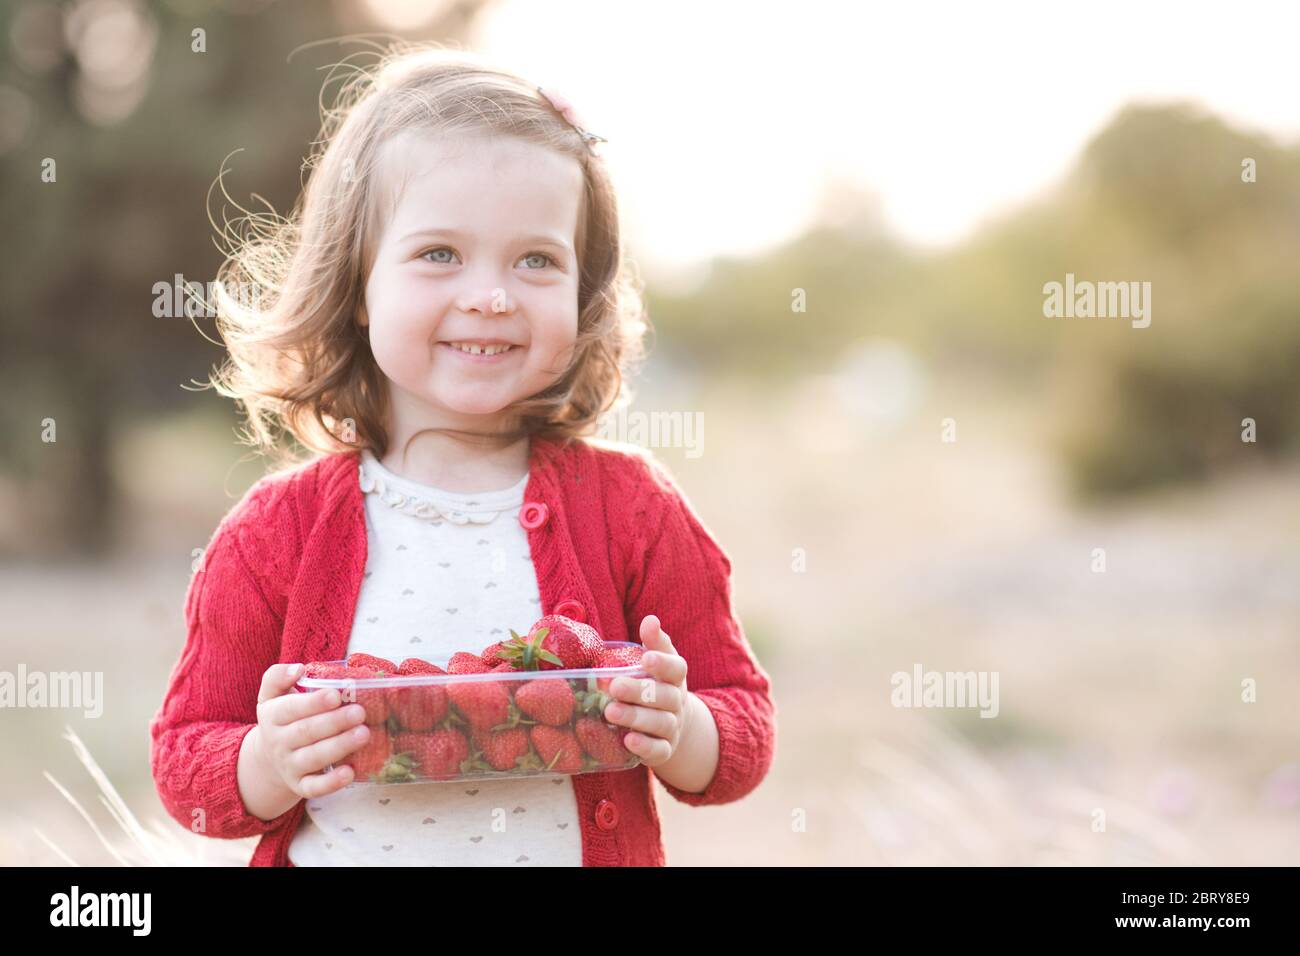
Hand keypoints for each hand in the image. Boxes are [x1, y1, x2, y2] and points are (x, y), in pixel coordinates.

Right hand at [252, 663, 371, 798]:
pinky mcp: (300, 786)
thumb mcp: (271, 696)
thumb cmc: (281, 718)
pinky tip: (350, 773)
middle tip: (360, 712)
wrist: (267, 759)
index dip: (313, 702)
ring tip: (364, 734)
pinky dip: (331, 783)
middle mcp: (279, 742)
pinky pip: (314, 788)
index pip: (291, 708)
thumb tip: (298, 668)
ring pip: (313, 758)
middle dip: (334, 722)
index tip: (336, 695)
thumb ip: (278, 676)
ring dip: (339, 747)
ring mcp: (289, 766)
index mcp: (273, 716)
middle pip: (306, 732)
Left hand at [603, 615, 690, 766]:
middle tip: (614, 687)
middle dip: (639, 692)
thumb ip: (654, 642)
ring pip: (660, 723)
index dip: (663, 663)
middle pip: (665, 696)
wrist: (674, 725)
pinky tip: (628, 741)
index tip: (645, 658)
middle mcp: (677, 702)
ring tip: (610, 712)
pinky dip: (645, 747)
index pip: (676, 668)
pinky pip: (659, 751)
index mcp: (675, 678)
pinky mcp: (665, 750)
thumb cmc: (656, 685)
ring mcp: (673, 727)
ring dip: (636, 717)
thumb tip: (651, 619)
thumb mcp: (657, 663)